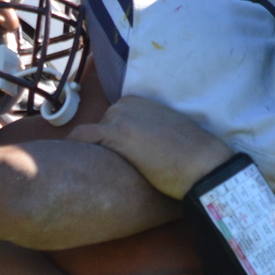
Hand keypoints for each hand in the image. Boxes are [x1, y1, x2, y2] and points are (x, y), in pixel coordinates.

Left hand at [67, 96, 233, 198]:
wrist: (203, 164)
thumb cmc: (190, 156)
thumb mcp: (166, 133)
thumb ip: (147, 133)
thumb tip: (138, 149)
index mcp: (140, 101)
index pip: (111, 120)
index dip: (109, 141)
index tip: (104, 158)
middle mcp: (127, 103)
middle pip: (99, 127)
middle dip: (101, 147)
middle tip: (100, 171)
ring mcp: (121, 116)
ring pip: (91, 135)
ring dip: (90, 151)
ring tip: (88, 173)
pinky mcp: (116, 133)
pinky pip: (83, 137)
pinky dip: (75, 147)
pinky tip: (70, 164)